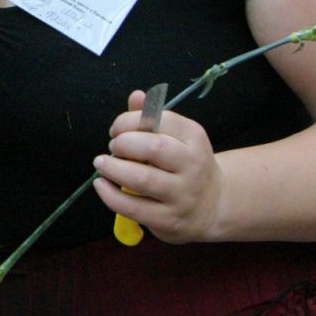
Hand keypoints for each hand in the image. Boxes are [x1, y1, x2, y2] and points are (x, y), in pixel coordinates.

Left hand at [93, 88, 226, 243]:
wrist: (214, 205)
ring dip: (113, 168)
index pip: (160, 120)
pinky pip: (133, 207)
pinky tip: (101, 185)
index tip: (116, 129)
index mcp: (194, 137)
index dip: (129, 120)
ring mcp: (182, 195)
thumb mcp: (176, 137)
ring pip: (142, 179)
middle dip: (123, 144)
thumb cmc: (184, 164)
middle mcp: (193, 165)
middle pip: (153, 147)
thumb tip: (136, 96)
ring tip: (101, 164)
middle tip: (113, 147)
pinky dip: (110, 195)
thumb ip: (152, 117)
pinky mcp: (169, 220)